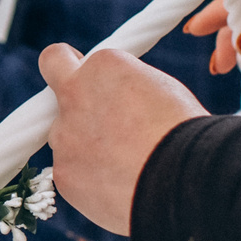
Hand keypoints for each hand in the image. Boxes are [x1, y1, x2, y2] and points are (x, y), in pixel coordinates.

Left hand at [40, 44, 208, 234]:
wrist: (183, 181)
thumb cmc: (185, 134)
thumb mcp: (161, 90)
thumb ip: (124, 88)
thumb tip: (115, 95)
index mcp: (102, 66)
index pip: (61, 57)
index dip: (73, 70)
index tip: (83, 81)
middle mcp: (73, 95)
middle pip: (55, 92)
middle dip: (68, 99)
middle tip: (87, 114)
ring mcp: (64, 136)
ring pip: (67, 138)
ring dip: (86, 145)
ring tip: (127, 163)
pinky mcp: (63, 174)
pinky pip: (73, 172)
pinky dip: (91, 177)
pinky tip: (120, 184)